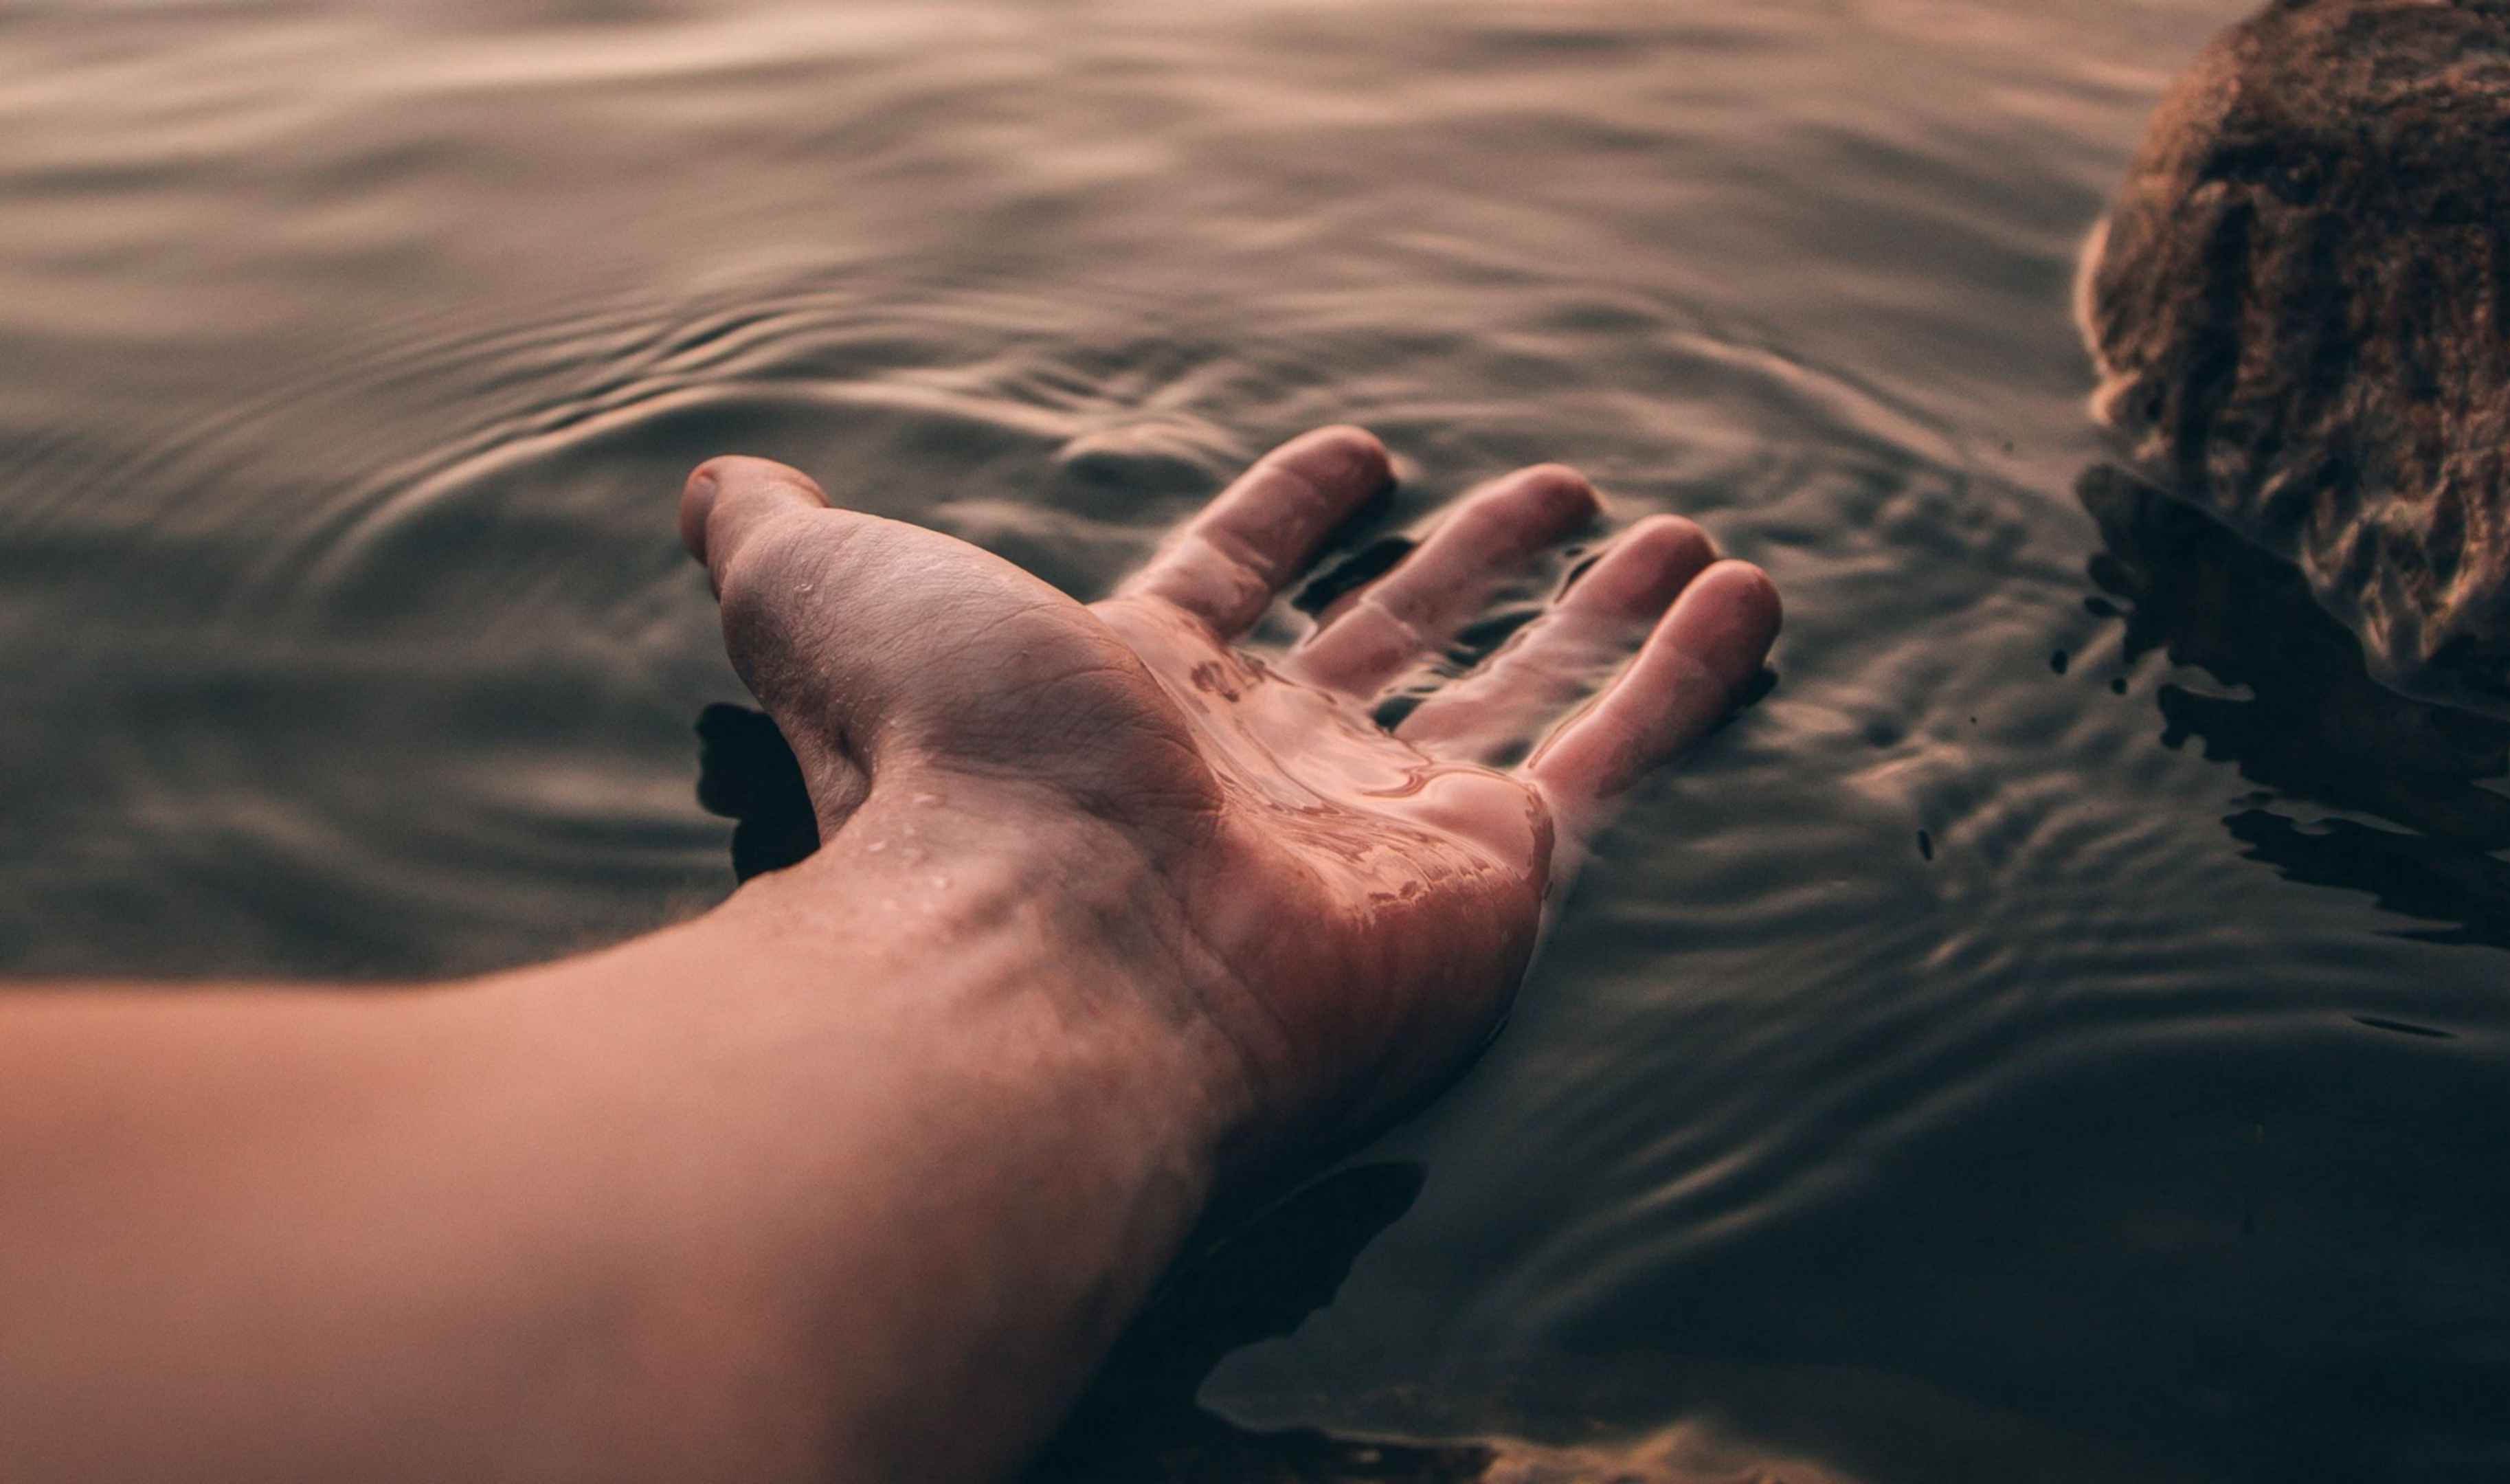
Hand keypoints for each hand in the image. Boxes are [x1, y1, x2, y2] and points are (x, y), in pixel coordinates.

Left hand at [678, 427, 1778, 1169]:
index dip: (1289, 516)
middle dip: (1475, 567)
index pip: (1233, 585)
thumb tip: (723, 487)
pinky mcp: (1490, 875)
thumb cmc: (946, 768)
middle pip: (1399, 643)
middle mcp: (1268, 770)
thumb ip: (785, 543)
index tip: (1358, 452)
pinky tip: (1745, 593)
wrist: (1049, 943)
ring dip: (1604, 614)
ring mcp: (1385, 827)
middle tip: (1551, 496)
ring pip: (1525, 694)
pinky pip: (1612, 756)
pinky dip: (1684, 675)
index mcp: (1136, 697)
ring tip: (1680, 537)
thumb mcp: (830, 596)